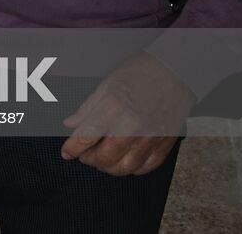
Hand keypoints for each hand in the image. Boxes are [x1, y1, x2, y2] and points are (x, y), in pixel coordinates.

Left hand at [60, 53, 194, 175]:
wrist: (174, 73)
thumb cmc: (139, 74)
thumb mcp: (106, 86)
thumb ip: (87, 109)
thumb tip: (71, 125)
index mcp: (114, 108)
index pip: (86, 137)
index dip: (72, 148)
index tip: (66, 153)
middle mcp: (132, 126)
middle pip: (104, 157)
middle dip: (89, 159)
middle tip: (84, 155)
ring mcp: (150, 137)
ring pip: (124, 167)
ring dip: (108, 167)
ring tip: (102, 160)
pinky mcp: (165, 143)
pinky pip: (146, 167)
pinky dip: (131, 169)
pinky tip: (124, 161)